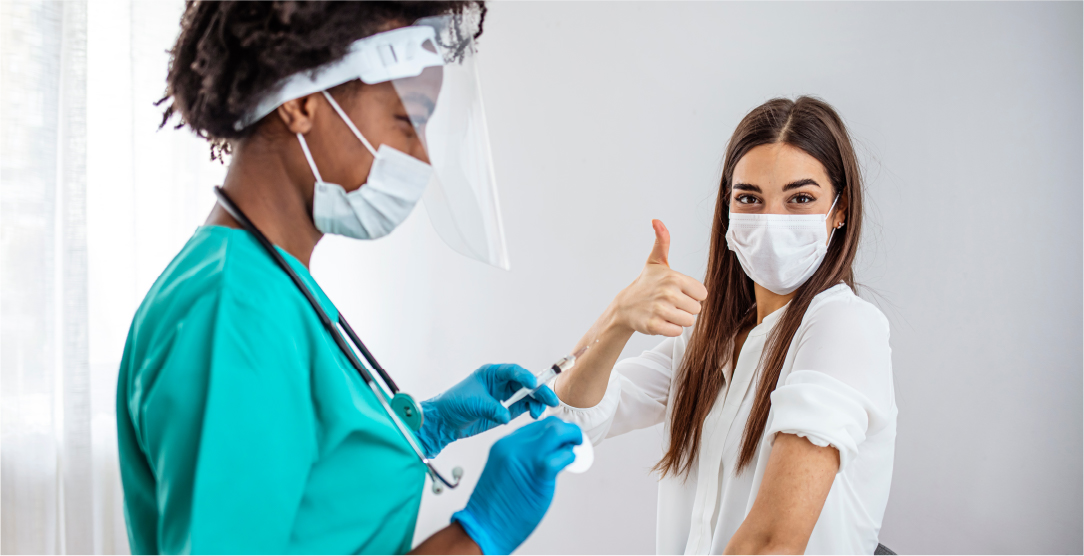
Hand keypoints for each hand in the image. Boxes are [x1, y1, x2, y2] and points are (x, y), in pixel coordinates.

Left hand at [417, 364, 559, 457]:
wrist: (444, 420)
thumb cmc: (453, 404)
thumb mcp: (474, 404)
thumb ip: (493, 409)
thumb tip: (506, 417)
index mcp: (491, 373)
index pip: (513, 372)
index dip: (525, 377)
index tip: (533, 384)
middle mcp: (500, 383)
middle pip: (525, 384)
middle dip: (538, 391)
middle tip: (550, 399)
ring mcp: (503, 397)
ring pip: (526, 396)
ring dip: (536, 402)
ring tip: (539, 412)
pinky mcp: (505, 410)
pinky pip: (522, 408)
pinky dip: (530, 410)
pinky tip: (534, 414)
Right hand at [452, 417, 581, 554]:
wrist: (483, 527)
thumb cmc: (494, 508)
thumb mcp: (503, 473)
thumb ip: (521, 459)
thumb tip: (547, 454)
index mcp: (503, 445)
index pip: (535, 426)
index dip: (552, 430)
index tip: (561, 439)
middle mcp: (514, 446)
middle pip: (548, 424)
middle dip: (566, 430)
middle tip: (573, 442)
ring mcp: (526, 457)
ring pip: (557, 432)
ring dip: (572, 438)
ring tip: (574, 450)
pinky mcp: (540, 472)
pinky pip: (563, 455)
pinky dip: (570, 457)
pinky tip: (570, 463)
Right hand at [610, 220, 707, 336]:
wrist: (625, 306)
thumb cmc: (646, 284)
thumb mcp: (656, 262)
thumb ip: (662, 241)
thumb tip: (656, 220)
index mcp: (674, 277)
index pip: (702, 294)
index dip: (691, 295)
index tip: (677, 292)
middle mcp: (668, 293)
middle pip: (697, 309)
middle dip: (685, 309)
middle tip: (669, 303)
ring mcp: (660, 310)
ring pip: (689, 322)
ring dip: (679, 320)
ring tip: (665, 312)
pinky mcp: (654, 325)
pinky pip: (677, 331)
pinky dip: (670, 329)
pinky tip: (660, 321)